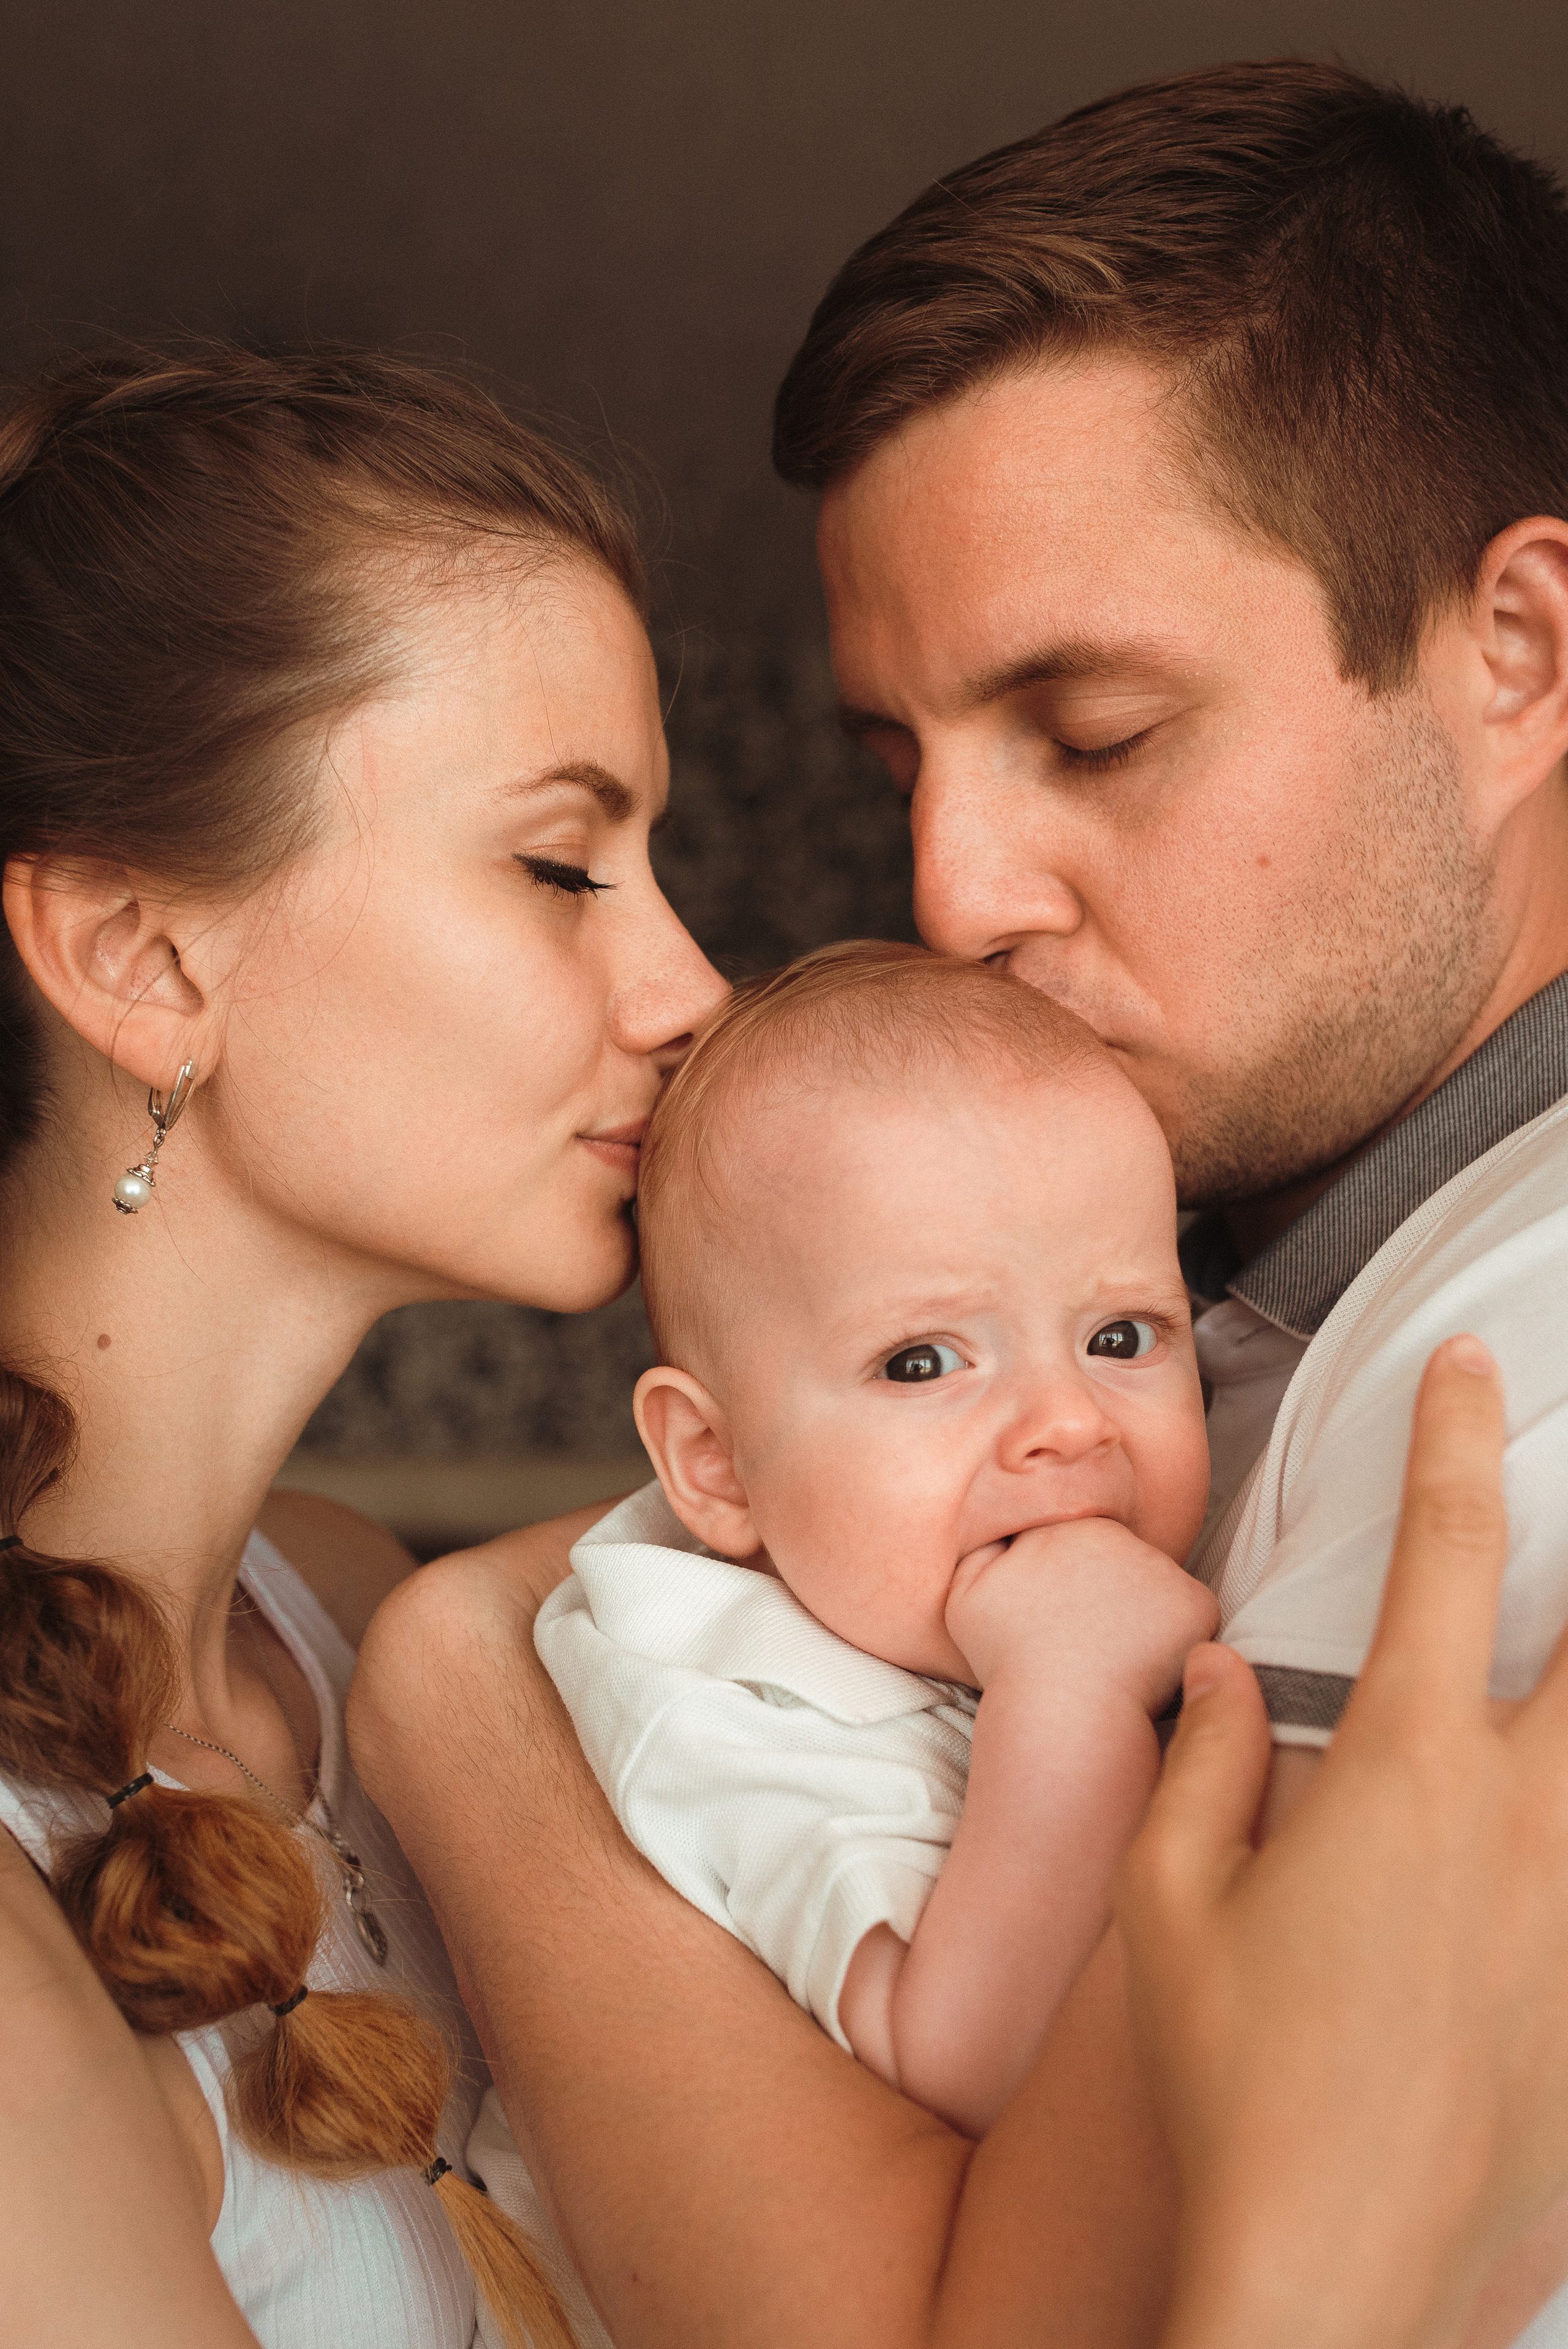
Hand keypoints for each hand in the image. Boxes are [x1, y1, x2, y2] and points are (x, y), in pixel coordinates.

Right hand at [945, 1515, 1217, 1703]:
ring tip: (1114, 1656)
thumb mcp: (968, 1590)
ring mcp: (1167, 1571)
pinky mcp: (1198, 1605)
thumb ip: (986, 1543)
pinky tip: (1148, 1666)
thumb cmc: (1011, 1658)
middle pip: (1123, 1559)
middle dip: (1110, 1590)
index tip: (1060, 1615)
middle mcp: (1126, 1538)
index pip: (1082, 1541)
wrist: (1063, 1709)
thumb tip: (1007, 1525)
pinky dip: (1178, 1638)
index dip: (1070, 1579)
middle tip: (1087, 1636)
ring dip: (1144, 1614)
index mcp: (1074, 1527)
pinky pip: (1191, 1615)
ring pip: (1158, 1586)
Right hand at [1117, 1335, 1567, 2348]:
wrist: (1333, 2280)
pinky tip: (1559, 1830)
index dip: (1453, 1440)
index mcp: (1407, 1778)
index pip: (1444, 1559)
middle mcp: (1527, 1826)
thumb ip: (1204, 1764)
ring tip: (1566, 1681)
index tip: (1466, 1364)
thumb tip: (1225, 1676)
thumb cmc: (1234, 2086)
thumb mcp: (1170, 1911)